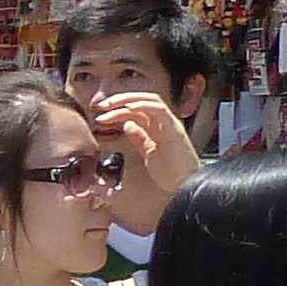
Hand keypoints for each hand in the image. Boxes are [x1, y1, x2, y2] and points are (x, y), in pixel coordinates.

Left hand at [87, 90, 201, 200]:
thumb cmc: (171, 173)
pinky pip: (160, 110)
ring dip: (127, 100)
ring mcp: (170, 124)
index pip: (136, 110)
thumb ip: (139, 138)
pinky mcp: (174, 129)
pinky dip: (144, 105)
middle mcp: (164, 122)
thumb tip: (127, 125)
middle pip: (142, 100)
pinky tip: (129, 107)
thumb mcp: (148, 153)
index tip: (100, 114)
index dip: (117, 109)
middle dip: (119, 99)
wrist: (186, 186)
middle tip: (100, 105)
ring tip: (109, 105)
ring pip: (150, 100)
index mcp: (157, 127)